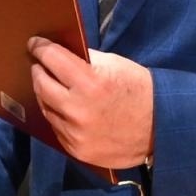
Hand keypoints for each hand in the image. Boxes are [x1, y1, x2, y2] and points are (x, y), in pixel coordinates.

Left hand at [28, 37, 152, 167]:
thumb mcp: (114, 64)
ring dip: (46, 95)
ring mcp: (75, 133)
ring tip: (50, 86)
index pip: (52, 59)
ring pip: (46, 108)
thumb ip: (85, 59)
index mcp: (90, 82)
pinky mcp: (77, 150)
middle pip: (41, 84)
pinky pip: (57, 128)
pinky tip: (63, 108)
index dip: (40, 48)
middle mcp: (77, 109)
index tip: (34, 44)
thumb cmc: (138, 89)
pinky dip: (58, 116)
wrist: (160, 128)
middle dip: (39, 71)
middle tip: (39, 65)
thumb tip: (60, 52)